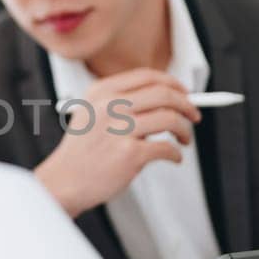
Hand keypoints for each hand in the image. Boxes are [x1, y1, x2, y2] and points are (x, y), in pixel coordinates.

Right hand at [34, 68, 201, 216]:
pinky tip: (173, 157)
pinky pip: (166, 148)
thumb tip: (166, 97)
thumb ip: (120, 102)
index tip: (184, 93)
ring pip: (170, 119)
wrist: (63, 181)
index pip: (146, 76)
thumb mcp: (92, 114)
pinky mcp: (129, 154)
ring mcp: (119, 129)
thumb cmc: (82, 152)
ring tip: (184, 139)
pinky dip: (176, 154)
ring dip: (185, 130)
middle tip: (194, 116)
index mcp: (100, 92)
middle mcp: (109, 106)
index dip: (172, 83)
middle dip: (187, 105)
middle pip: (163, 94)